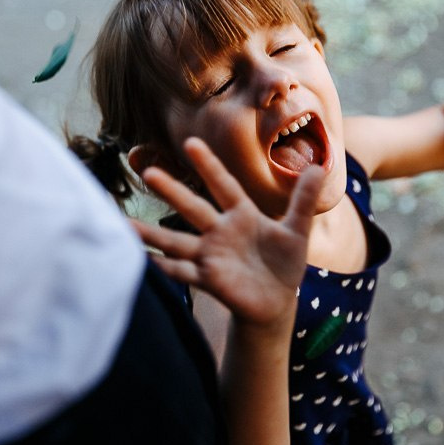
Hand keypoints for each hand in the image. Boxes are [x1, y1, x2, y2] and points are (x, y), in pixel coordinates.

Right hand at [130, 137, 322, 327]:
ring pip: (176, 241)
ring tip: (123, 225)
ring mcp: (211, 255)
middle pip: (193, 208)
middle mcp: (220, 231)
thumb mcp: (297, 230)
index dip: (209, 166)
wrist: (277, 302)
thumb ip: (303, 199)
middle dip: (172, 191)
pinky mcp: (209, 279)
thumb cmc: (285, 263)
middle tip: (147, 171)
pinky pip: (182, 272)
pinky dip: (163, 268)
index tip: (192, 142)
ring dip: (151, 233)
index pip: (224, 185)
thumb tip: (320, 167)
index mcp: (242, 215)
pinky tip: (142, 262)